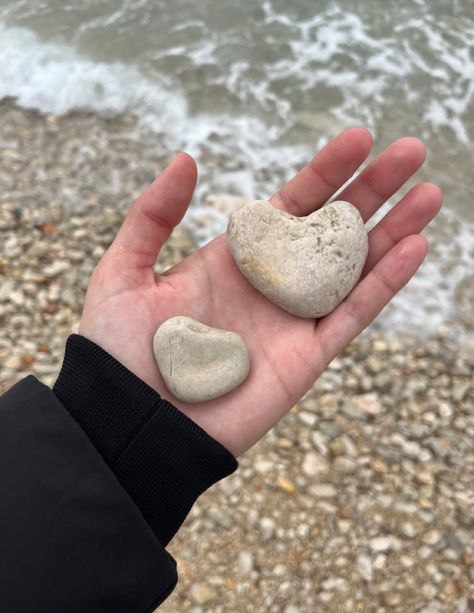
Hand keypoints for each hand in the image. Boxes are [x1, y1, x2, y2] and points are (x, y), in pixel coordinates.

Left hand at [79, 129, 441, 455]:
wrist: (134, 421)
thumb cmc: (120, 349)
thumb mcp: (124, 271)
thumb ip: (153, 215)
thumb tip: (187, 159)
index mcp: (234, 258)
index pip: (290, 204)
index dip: (326, 172)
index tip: (359, 138)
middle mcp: (270, 284)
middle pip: (332, 229)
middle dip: (372, 190)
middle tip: (411, 153)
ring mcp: (292, 320)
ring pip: (354, 268)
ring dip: (393, 232)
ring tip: (428, 195)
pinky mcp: (306, 359)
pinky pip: (352, 316)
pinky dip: (384, 284)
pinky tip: (413, 248)